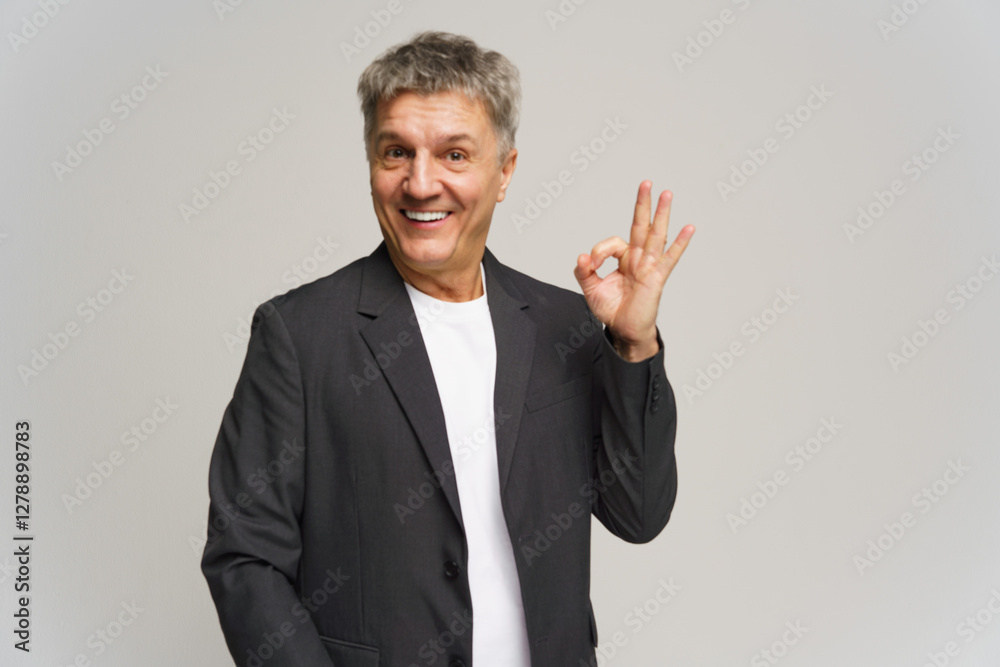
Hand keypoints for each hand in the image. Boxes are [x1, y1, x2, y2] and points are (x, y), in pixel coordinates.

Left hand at [574, 181, 694, 360]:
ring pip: (656, 235)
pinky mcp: (657, 278)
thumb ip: (584, 271)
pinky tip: (689, 228)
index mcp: (623, 259)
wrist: (624, 330)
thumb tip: (582, 256)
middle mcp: (638, 258)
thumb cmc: (612, 309)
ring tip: (667, 193)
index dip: (600, 251)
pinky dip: (680, 243)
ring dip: (661, 214)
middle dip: (643, 204)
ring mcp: (649, 266)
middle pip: (641, 226)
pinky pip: (670, 258)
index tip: (592, 265)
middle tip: (646, 183)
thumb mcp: (591, 289)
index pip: (612, 243)